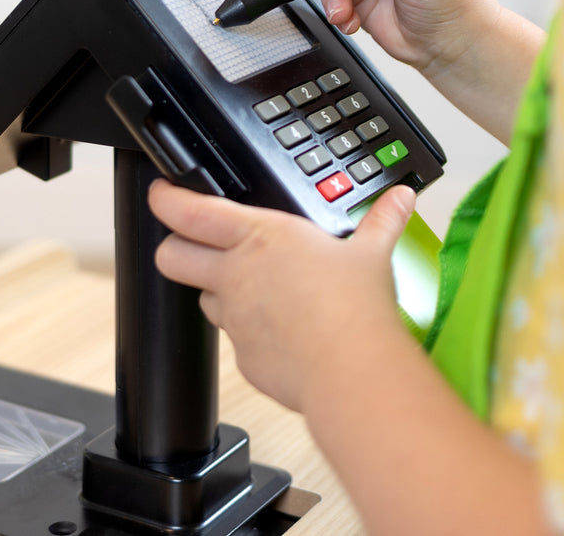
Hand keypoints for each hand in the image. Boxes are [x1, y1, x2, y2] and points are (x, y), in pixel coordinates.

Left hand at [148, 179, 415, 410]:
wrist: (353, 372)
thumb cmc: (356, 308)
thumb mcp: (370, 253)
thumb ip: (381, 220)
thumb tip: (400, 198)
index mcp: (261, 238)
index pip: (190, 211)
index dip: (166, 197)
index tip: (163, 191)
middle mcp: (237, 275)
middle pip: (171, 255)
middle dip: (173, 246)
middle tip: (191, 242)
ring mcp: (235, 318)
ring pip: (204, 298)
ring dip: (219, 291)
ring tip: (254, 291)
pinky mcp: (243, 357)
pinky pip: (235, 340)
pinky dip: (250, 333)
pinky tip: (281, 333)